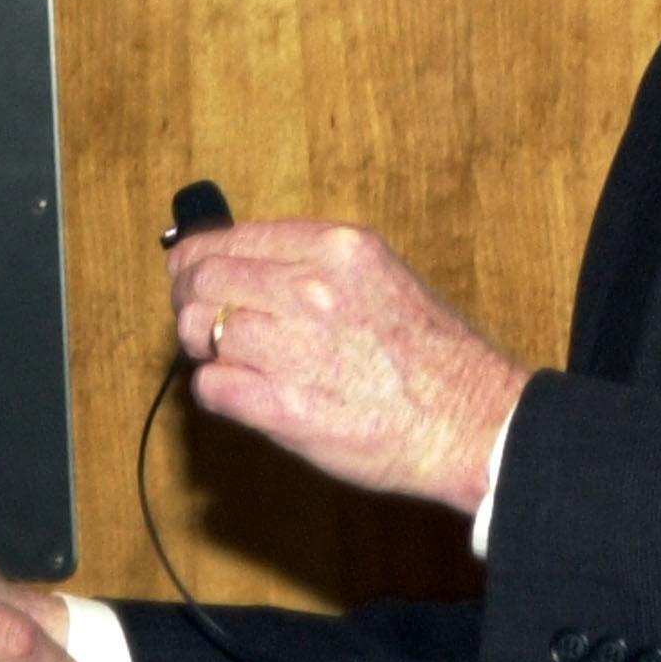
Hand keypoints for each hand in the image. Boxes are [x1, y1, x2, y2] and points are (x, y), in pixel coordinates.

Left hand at [168, 218, 527, 511]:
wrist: (472, 423)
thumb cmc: (433, 355)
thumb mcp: (380, 275)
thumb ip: (314, 265)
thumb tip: (246, 262)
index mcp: (336, 249)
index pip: (233, 238)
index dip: (198, 256)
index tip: (188, 268)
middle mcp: (310, 290)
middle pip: (203, 280)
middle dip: (188, 299)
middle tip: (193, 316)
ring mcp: (294, 349)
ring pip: (198, 331)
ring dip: (200, 346)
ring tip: (222, 357)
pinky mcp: (284, 408)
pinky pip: (212, 387)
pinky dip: (215, 390)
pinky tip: (238, 393)